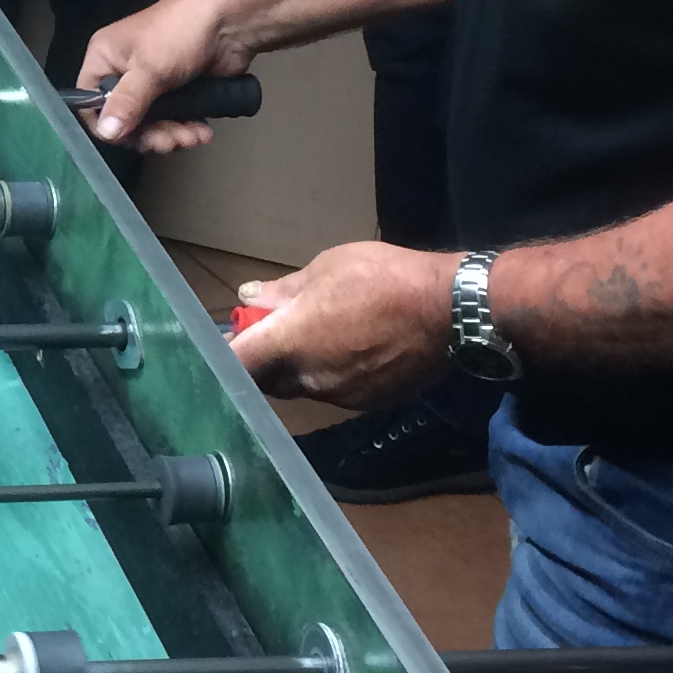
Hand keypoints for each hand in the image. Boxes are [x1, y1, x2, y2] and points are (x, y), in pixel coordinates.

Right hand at [76, 0, 247, 150]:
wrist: (233, 22)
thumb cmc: (181, 32)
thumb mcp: (149, 68)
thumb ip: (126, 103)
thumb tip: (106, 133)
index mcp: (105, 57)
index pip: (89, 100)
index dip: (106, 124)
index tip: (130, 137)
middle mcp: (124, 71)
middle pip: (123, 119)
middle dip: (149, 134)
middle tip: (170, 141)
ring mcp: (152, 84)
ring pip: (150, 124)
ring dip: (171, 135)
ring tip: (193, 135)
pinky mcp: (178, 92)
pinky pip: (173, 121)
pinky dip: (185, 130)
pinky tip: (201, 132)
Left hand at [226, 241, 452, 407]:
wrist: (450, 311)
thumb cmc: (384, 278)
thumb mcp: (328, 268)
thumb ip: (284, 290)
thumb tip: (250, 298)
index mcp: (291, 342)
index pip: (237, 363)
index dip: (223, 355)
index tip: (223, 341)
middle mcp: (309, 378)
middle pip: (267, 380)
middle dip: (263, 362)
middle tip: (273, 334)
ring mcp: (340, 396)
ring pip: (302, 387)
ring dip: (298, 368)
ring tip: (320, 336)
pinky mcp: (367, 403)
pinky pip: (334, 391)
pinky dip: (330, 375)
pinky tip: (350, 350)